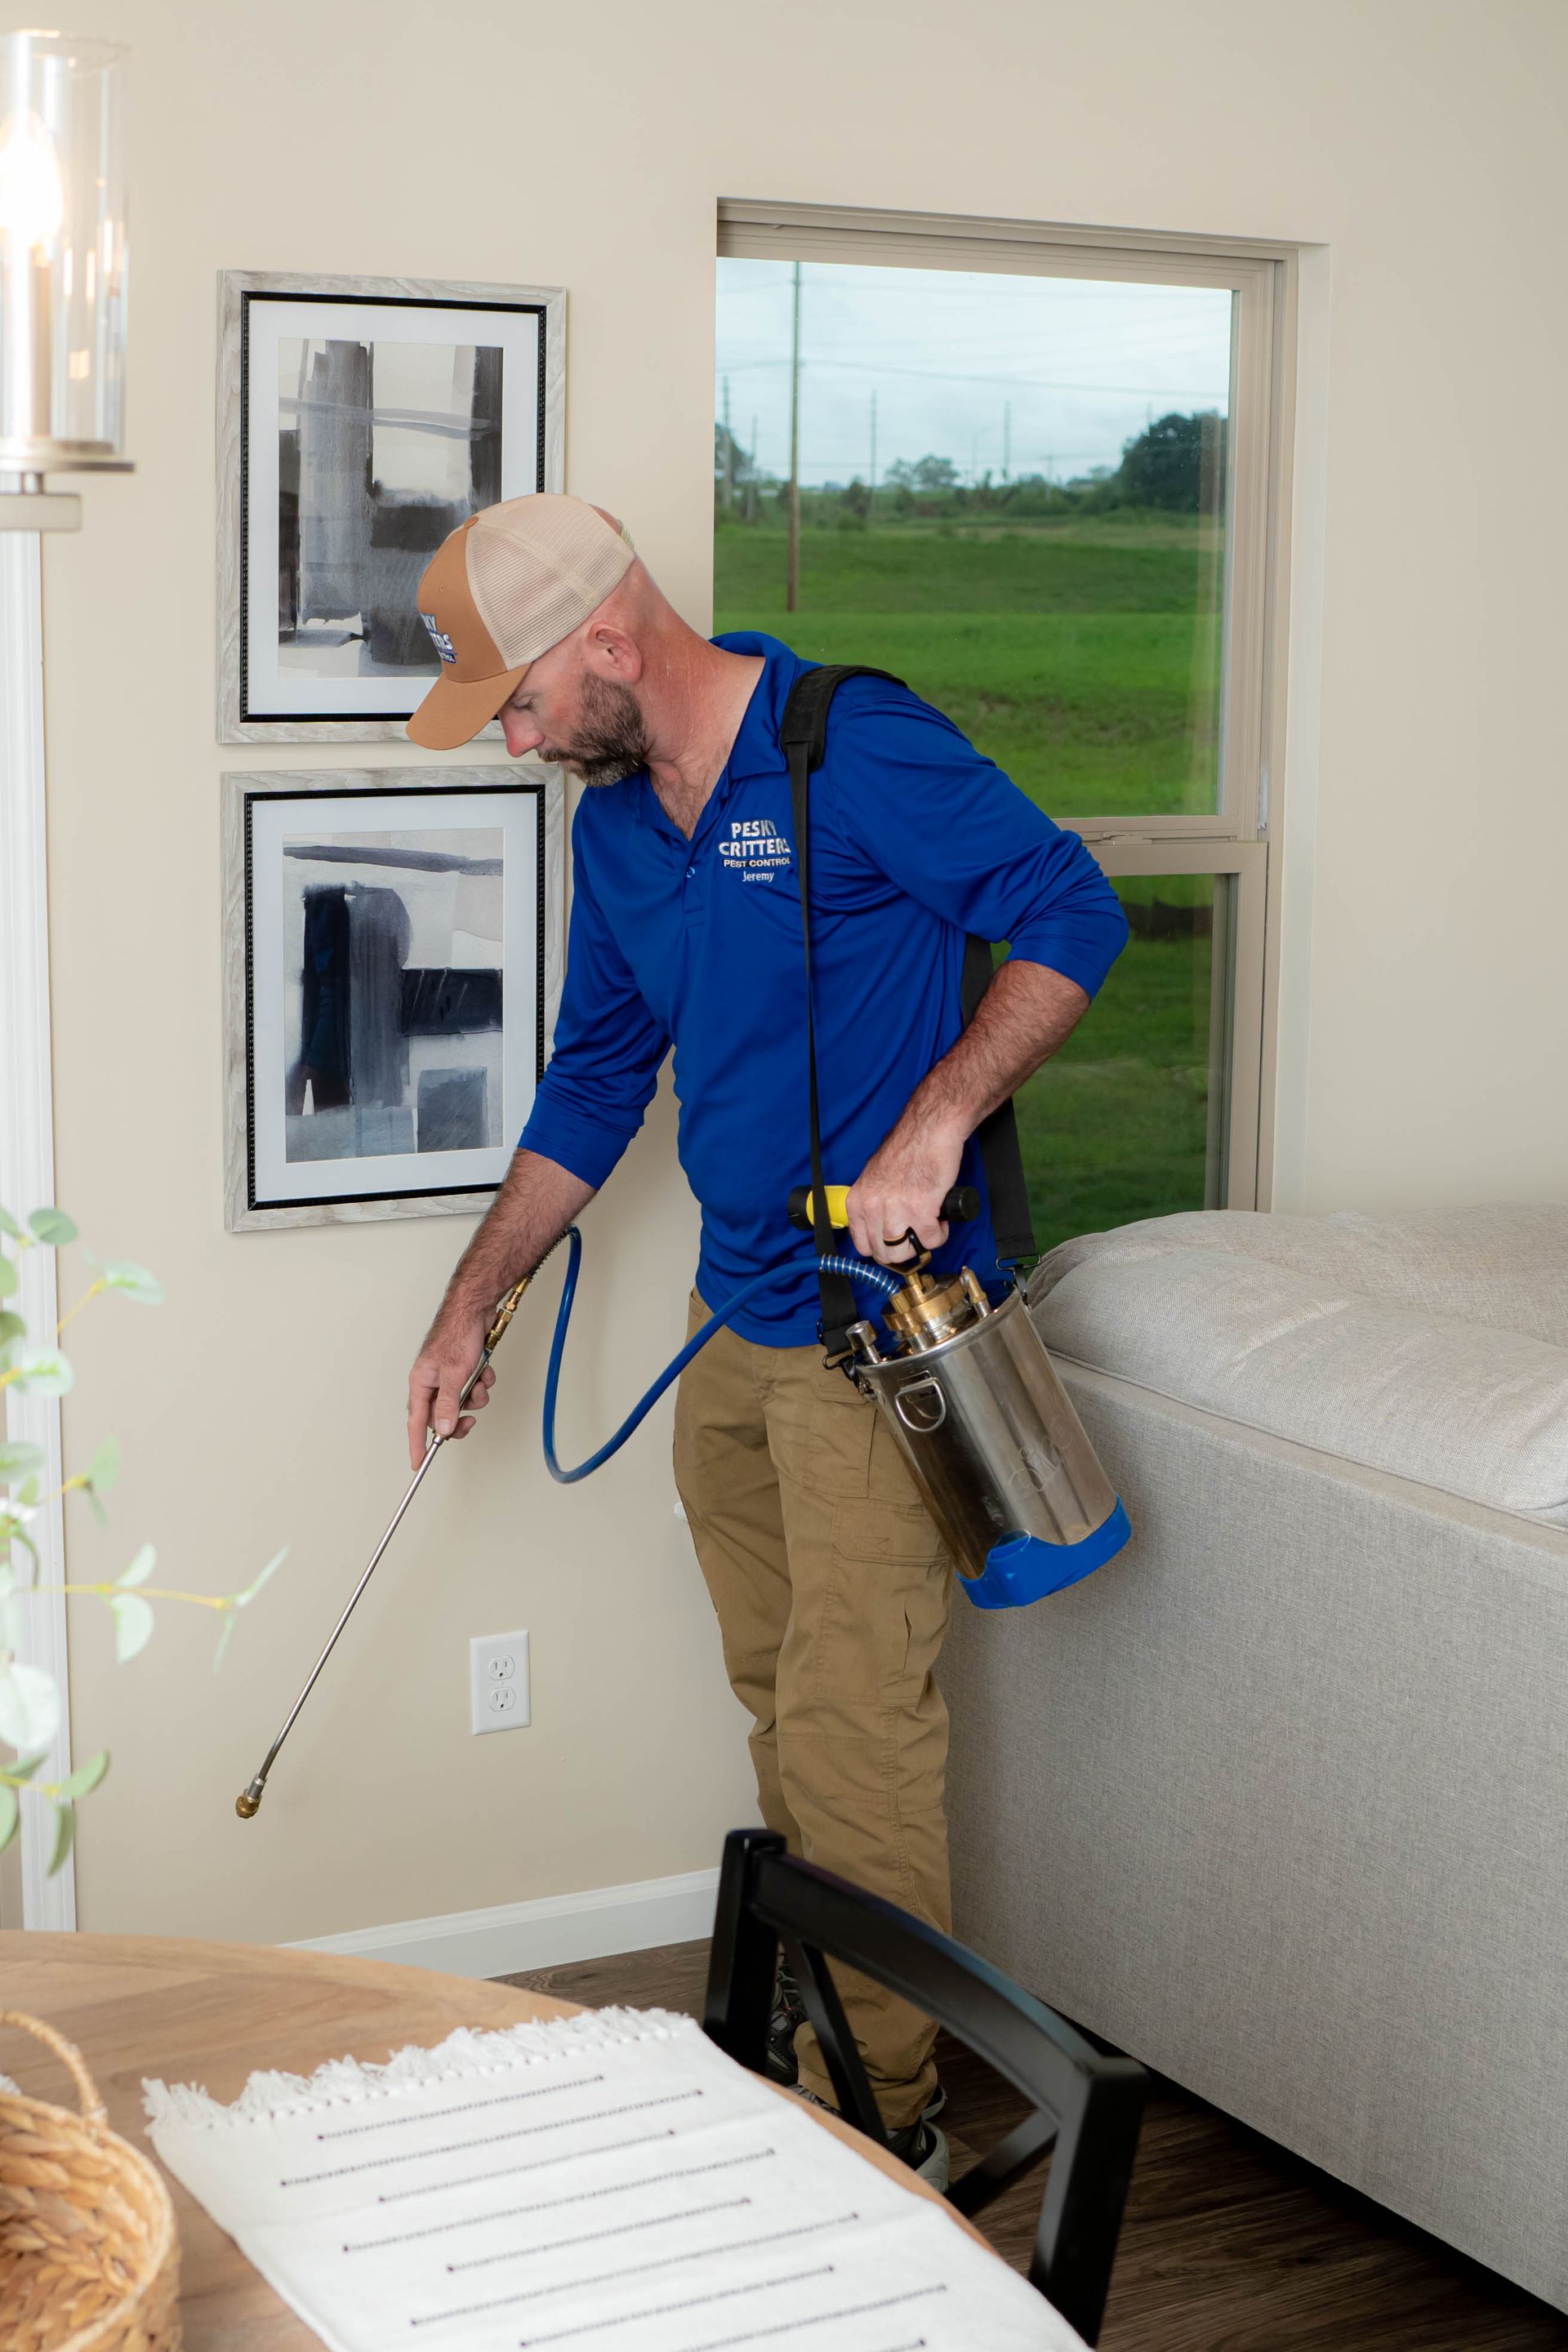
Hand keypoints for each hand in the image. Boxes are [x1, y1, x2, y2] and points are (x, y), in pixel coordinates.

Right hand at [406, 1304, 496, 1470]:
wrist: (476, 1309)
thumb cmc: (457, 1335)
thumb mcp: (454, 1376)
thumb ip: (447, 1405)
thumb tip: (442, 1429)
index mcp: (421, 1383)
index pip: (416, 1422)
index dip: (417, 1444)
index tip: (419, 1464)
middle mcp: (432, 1381)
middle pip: (442, 1415)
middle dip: (459, 1417)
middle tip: (470, 1421)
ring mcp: (448, 1376)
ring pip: (462, 1402)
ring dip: (476, 1394)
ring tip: (479, 1379)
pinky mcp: (464, 1369)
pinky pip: (474, 1387)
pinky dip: (482, 1381)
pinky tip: (484, 1368)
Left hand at [845, 1126, 964, 1268]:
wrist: (929, 1131)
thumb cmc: (907, 1148)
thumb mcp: (874, 1177)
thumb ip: (872, 1202)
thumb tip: (879, 1226)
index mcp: (857, 1201)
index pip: (862, 1245)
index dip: (882, 1247)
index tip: (894, 1242)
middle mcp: (872, 1208)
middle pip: (884, 1253)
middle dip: (903, 1250)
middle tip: (914, 1236)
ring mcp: (896, 1210)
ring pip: (904, 1252)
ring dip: (920, 1244)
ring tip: (928, 1227)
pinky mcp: (921, 1211)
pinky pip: (930, 1240)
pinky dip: (939, 1235)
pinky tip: (940, 1220)